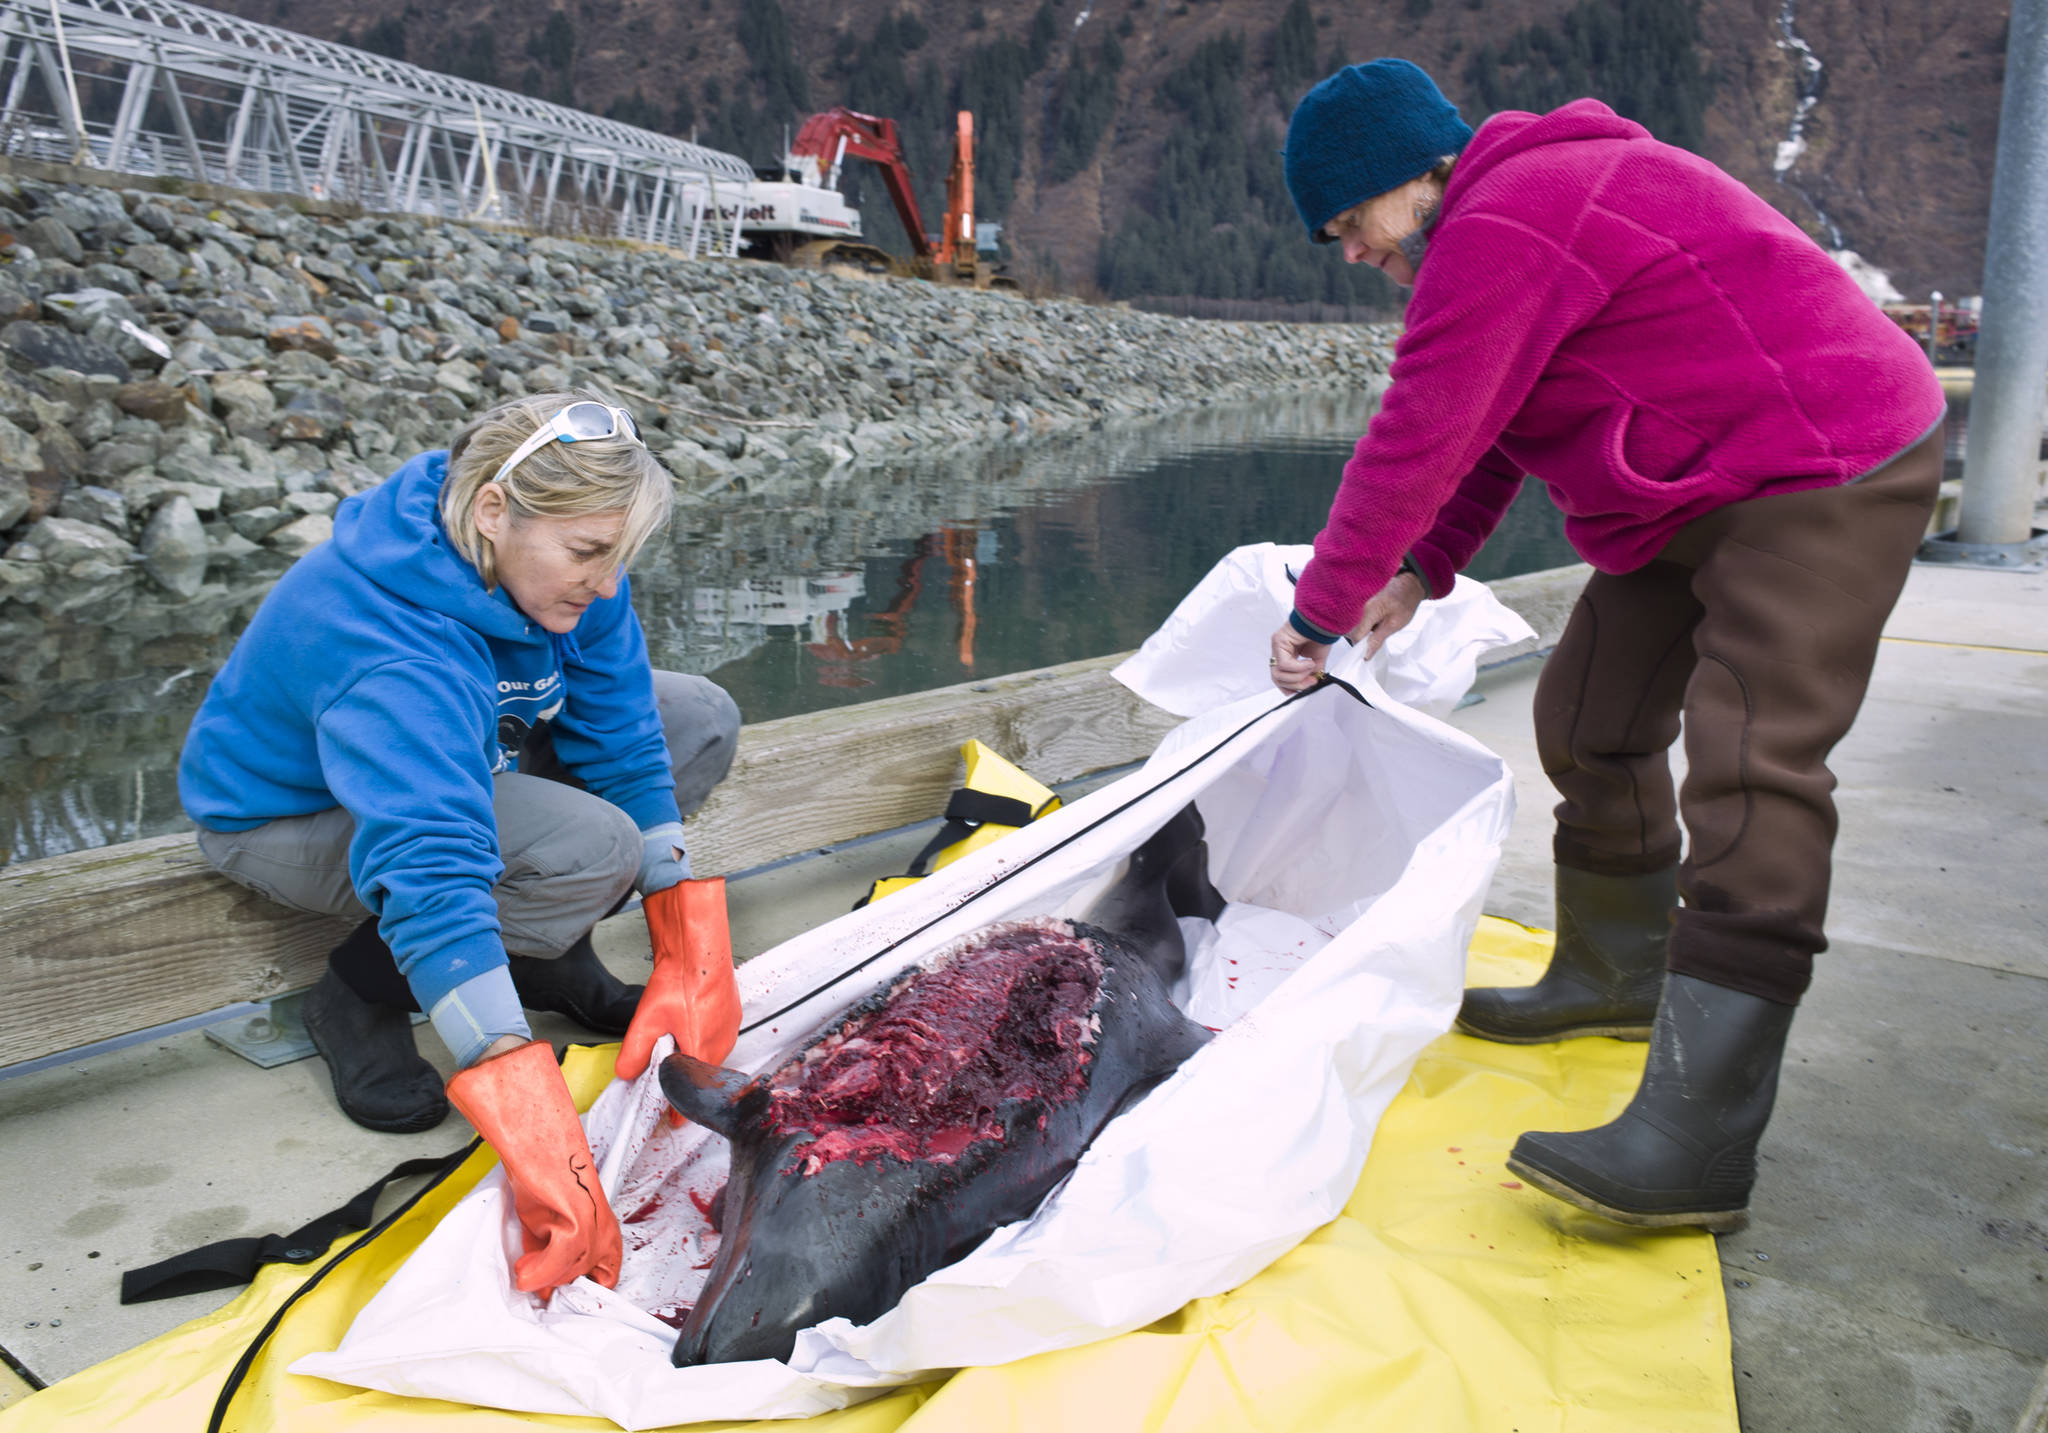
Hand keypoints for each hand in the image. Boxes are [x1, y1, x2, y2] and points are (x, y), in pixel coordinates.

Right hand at [445, 1039, 621, 1294]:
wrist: (532, 1138)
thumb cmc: (538, 1172)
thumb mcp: (543, 1223)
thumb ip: (545, 1256)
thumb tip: (539, 1292)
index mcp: (602, 1228)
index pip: (607, 1277)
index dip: (583, 1293)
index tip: (554, 1301)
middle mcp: (604, 1226)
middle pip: (589, 1279)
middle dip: (557, 1286)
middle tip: (530, 1279)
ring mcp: (594, 1222)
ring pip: (576, 1272)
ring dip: (545, 1278)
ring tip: (525, 1268)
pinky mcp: (578, 1215)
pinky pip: (566, 1257)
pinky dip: (542, 1269)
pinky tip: (525, 1266)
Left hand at [617, 877, 741, 1105]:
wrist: (699, 950)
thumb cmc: (680, 981)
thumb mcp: (646, 1021)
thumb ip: (634, 1053)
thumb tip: (626, 1074)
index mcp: (702, 1052)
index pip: (692, 1092)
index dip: (681, 1108)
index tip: (674, 1121)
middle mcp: (722, 1045)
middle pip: (702, 1073)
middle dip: (685, 1076)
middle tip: (665, 1070)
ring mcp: (731, 1030)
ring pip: (711, 1055)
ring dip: (695, 1055)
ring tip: (677, 1040)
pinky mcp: (733, 1016)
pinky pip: (719, 1037)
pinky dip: (704, 1038)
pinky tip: (690, 1024)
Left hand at [1269, 625, 1330, 693]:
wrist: (1324, 621)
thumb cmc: (1321, 635)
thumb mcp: (1317, 660)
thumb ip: (1311, 673)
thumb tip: (1310, 684)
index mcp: (1286, 656)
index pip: (1280, 679)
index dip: (1290, 688)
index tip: (1305, 690)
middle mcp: (1279, 651)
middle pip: (1277, 679)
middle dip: (1296, 685)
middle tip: (1311, 681)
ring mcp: (1277, 646)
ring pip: (1278, 674)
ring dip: (1297, 677)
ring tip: (1311, 668)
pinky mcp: (1278, 641)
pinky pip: (1284, 664)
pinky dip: (1298, 667)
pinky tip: (1309, 662)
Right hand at [1347, 571, 1425, 656]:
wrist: (1409, 584)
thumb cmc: (1406, 602)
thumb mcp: (1395, 624)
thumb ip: (1378, 639)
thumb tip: (1366, 654)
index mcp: (1369, 610)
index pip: (1356, 635)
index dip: (1361, 646)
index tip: (1368, 651)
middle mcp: (1361, 605)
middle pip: (1353, 630)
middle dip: (1362, 638)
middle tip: (1376, 638)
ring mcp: (1361, 602)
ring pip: (1355, 624)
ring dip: (1364, 630)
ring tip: (1379, 626)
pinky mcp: (1363, 602)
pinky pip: (1359, 617)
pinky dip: (1366, 623)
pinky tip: (1377, 621)